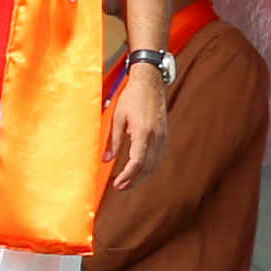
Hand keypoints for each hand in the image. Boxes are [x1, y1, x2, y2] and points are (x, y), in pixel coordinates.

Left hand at [105, 68, 169, 192]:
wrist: (151, 83)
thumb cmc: (132, 98)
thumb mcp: (117, 118)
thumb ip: (113, 141)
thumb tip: (106, 160)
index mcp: (143, 132)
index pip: (137, 162)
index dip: (127, 176)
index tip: (116, 184)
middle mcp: (156, 137)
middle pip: (147, 167)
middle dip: (133, 180)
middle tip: (119, 188)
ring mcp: (162, 136)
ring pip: (154, 163)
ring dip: (141, 176)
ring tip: (127, 183)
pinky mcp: (164, 135)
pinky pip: (157, 156)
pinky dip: (148, 166)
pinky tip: (139, 170)